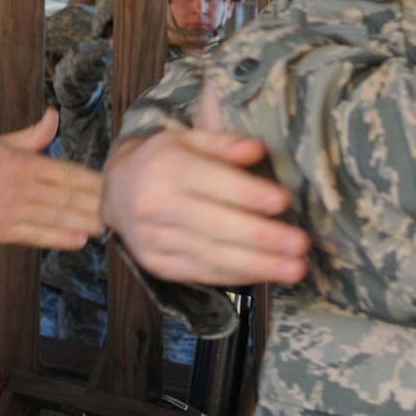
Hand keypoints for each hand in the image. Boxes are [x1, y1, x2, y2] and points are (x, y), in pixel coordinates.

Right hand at [0, 108, 103, 248]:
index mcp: (24, 162)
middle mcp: (21, 185)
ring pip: (56, 216)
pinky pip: (36, 234)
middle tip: (123, 212)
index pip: (69, 172)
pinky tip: (79, 240)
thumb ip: (33, 135)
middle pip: (68, 196)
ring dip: (85, 222)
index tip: (117, 187)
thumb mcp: (2, 143)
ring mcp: (11, 208)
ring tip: (108, 228)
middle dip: (97, 205)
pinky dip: (59, 237)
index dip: (95, 182)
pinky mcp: (1, 229)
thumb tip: (54, 114)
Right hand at [100, 129, 306, 286]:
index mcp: (164, 167)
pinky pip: (201, 273)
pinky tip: (265, 275)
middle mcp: (154, 204)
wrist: (114, 191)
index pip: (212, 182)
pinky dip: (236, 277)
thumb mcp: (187, 139)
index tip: (283, 202)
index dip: (248, 194)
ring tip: (294, 268)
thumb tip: (257, 150)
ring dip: (257, 265)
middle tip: (300, 244)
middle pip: (214, 224)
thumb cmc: (161, 161)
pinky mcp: (156, 264)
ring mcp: (152, 239)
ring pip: (211, 255)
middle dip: (262, 237)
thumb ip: (222, 143)